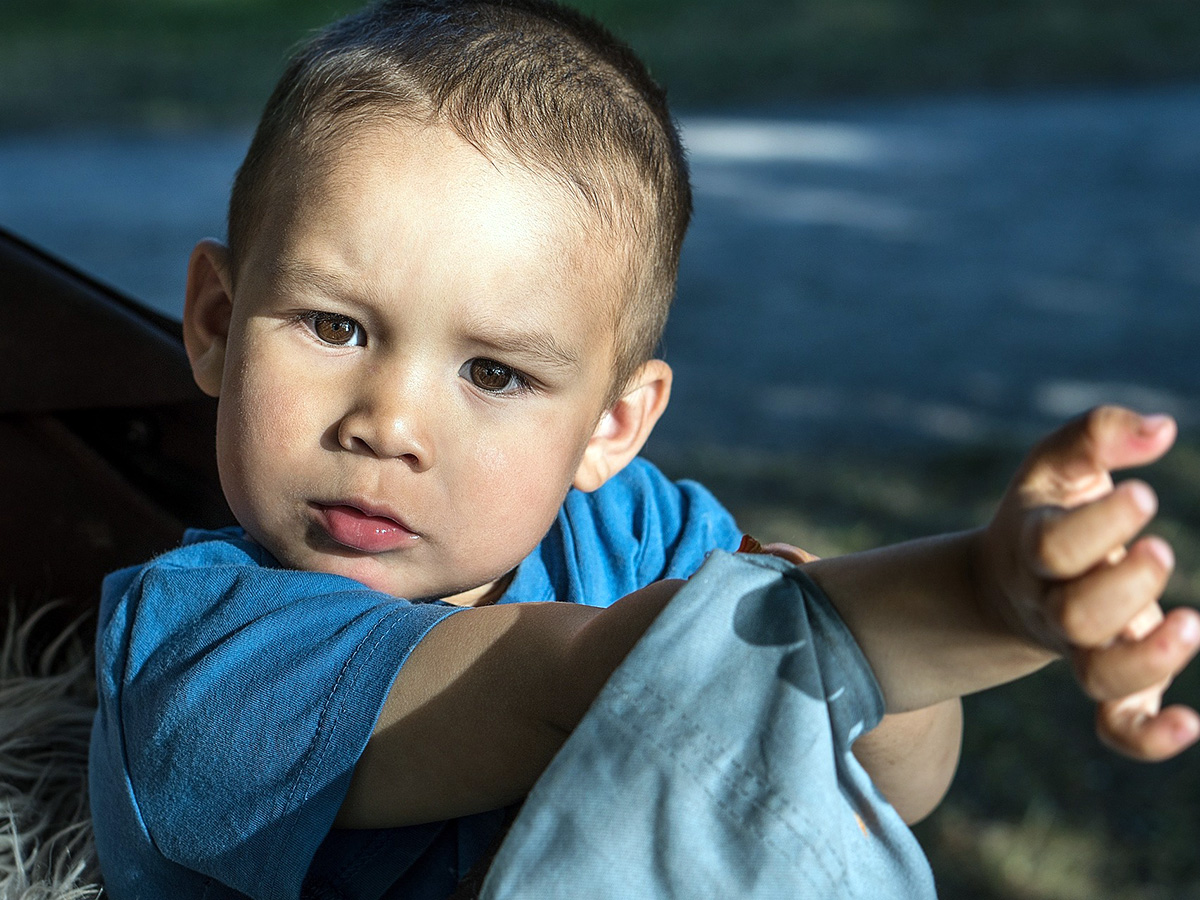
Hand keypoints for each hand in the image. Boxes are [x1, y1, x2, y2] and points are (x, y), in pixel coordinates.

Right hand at [980, 406, 1199, 759]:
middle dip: (1123, 588)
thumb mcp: (1056, 465)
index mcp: (1033, 549)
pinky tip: (1191, 724)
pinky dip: (1148, 738)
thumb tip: (1162, 429)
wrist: (1009, 585)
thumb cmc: (1048, 510)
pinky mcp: (1109, 683)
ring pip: (1097, 677)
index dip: (1099, 525)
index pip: (1055, 546)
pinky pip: (1116, 726)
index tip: (1145, 493)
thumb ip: (1098, 434)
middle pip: (1075, 617)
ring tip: (1192, 624)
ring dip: (1145, 660)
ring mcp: (1079, 649)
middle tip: (1160, 549)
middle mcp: (1052, 604)